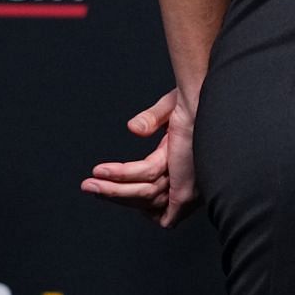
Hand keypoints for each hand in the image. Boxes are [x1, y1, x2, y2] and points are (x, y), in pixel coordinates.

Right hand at [82, 87, 199, 226]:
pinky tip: (104, 172)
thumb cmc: (200, 99)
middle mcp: (187, 179)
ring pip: (143, 195)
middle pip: (147, 199)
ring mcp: (186, 182)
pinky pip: (146, 184)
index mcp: (188, 167)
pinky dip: (122, 179)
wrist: (206, 96)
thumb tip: (134, 128)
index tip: (111, 182)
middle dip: (115, 193)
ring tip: (90, 182)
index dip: (135, 193)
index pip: (160, 196)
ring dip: (112, 188)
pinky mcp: (182, 182)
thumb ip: (151, 120)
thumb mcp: (172, 110)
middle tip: (88, 186)